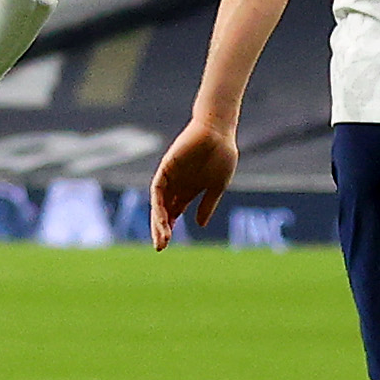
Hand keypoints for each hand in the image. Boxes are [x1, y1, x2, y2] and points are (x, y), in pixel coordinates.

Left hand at [148, 115, 236, 249]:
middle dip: (161, 228)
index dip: (169, 227)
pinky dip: (158, 204)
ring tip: (161, 238)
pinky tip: (162, 217)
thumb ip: (207, 204)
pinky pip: (158, 188)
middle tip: (160, 247)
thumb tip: (199, 224)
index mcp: (189, 190)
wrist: (219, 131)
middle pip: (164, 211)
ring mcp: (171, 176)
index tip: (166, 244)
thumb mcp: (217, 185)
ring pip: (159, 203)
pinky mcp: (167, 167)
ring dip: (159, 220)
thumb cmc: (222, 155)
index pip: (174, 212)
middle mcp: (177, 185)